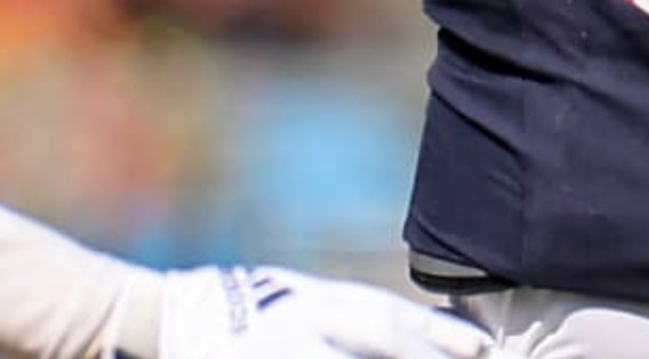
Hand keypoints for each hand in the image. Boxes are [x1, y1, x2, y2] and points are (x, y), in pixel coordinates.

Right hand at [155, 265, 485, 358]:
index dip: (439, 332)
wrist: (165, 320)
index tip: (483, 349)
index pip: (388, 315)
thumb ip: (344, 313)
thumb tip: (408, 331)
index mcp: (313, 299)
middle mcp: (303, 322)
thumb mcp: (294, 296)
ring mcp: (283, 350)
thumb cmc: (238, 306)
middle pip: (380, 336)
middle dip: (428, 353)